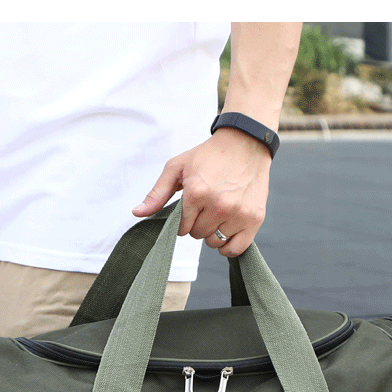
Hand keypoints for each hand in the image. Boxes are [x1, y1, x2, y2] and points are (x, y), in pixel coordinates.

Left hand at [132, 128, 270, 256]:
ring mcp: (238, 213)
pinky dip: (229, 245)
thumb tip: (137, 214)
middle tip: (206, 206)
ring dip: (213, 233)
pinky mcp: (254, 219)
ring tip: (219, 212)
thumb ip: (157, 193)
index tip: (190, 207)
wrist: (245, 143)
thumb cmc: (209, 155)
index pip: (180, 228)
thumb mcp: (177, 167)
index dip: (183, 220)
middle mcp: (218, 205)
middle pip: (197, 235)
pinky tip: (227, 230)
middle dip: (198, 224)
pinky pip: (236, 249)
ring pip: (215, 242)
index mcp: (197, 193)